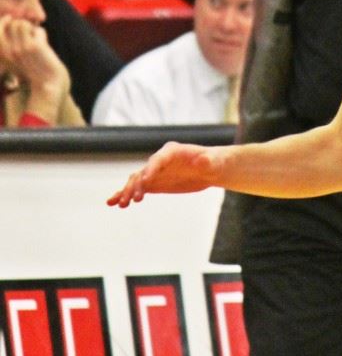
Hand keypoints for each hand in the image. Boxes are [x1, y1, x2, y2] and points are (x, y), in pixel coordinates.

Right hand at [0, 16, 68, 93]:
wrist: (49, 82)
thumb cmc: (34, 67)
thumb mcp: (17, 56)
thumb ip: (11, 42)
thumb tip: (12, 21)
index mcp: (3, 54)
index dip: (4, 21)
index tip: (11, 19)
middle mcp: (9, 51)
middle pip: (11, 23)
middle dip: (21, 24)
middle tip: (30, 33)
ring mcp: (21, 48)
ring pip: (23, 24)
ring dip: (31, 28)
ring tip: (36, 37)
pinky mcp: (34, 47)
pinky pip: (38, 30)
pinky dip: (42, 33)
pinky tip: (44, 42)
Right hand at [107, 141, 224, 207]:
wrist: (210, 169)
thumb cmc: (213, 161)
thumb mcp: (213, 161)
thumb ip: (207, 161)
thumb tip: (203, 160)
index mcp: (172, 151)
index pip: (158, 159)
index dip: (152, 168)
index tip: (146, 179)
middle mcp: (159, 161)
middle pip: (143, 171)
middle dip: (137, 184)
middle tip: (133, 199)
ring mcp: (154, 172)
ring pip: (136, 181)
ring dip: (128, 191)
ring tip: (122, 204)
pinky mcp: (154, 183)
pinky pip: (137, 188)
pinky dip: (126, 194)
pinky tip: (114, 203)